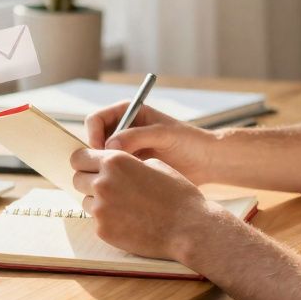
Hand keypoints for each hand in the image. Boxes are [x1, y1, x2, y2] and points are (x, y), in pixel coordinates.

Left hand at [70, 148, 216, 260]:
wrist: (189, 228)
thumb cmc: (177, 195)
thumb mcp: (154, 165)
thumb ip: (127, 162)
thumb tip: (109, 164)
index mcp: (115, 161)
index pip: (79, 157)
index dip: (84, 162)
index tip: (90, 167)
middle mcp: (102, 183)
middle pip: (77, 179)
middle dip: (88, 181)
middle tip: (106, 188)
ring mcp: (100, 209)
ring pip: (85, 201)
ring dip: (98, 202)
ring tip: (124, 206)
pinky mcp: (103, 230)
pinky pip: (97, 221)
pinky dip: (108, 221)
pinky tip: (129, 222)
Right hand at [84, 102, 218, 183]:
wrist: (206, 162)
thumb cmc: (190, 141)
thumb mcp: (164, 134)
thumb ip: (137, 136)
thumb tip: (110, 146)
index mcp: (128, 113)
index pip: (96, 120)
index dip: (94, 134)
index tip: (101, 151)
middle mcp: (122, 130)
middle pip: (94, 141)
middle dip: (97, 155)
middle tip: (108, 170)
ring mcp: (125, 150)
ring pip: (101, 160)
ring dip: (105, 169)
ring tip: (121, 179)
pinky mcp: (130, 168)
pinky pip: (112, 173)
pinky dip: (115, 179)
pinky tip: (126, 186)